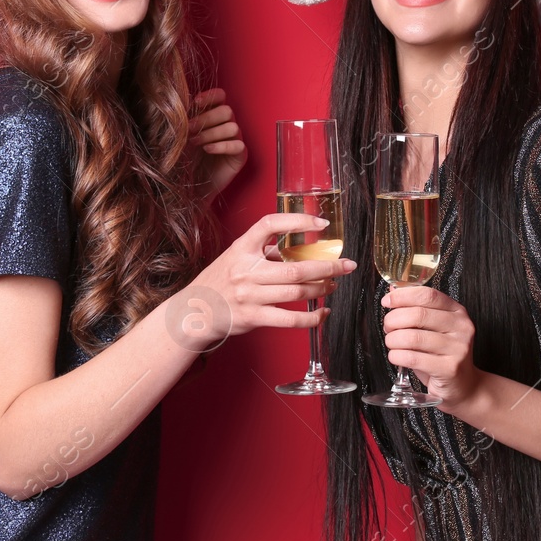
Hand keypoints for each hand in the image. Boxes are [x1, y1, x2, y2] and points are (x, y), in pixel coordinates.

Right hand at [173, 213, 355, 348]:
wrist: (193, 311)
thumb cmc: (220, 281)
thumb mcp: (236, 257)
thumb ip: (263, 252)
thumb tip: (301, 249)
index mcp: (241, 249)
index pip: (269, 225)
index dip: (297, 221)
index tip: (321, 223)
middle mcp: (245, 271)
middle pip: (296, 268)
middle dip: (327, 266)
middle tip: (347, 265)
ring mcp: (249, 295)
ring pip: (297, 292)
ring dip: (322, 288)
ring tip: (334, 285)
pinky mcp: (253, 317)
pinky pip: (290, 319)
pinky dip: (312, 317)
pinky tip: (323, 312)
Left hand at [188, 88, 245, 201]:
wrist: (188, 186)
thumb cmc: (183, 158)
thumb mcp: (181, 135)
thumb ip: (185, 118)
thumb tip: (183, 102)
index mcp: (213, 114)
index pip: (220, 96)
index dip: (210, 96)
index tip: (195, 103)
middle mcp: (226, 124)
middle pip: (227, 110)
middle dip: (207, 118)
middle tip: (189, 128)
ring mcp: (235, 140)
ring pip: (233, 127)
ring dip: (212, 133)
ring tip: (195, 142)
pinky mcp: (239, 156)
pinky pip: (238, 145)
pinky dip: (222, 146)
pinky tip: (207, 150)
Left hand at [381, 286, 480, 407]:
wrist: (464, 387)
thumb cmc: (443, 356)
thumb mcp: (433, 329)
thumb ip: (416, 309)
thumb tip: (393, 291)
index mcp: (457, 312)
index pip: (428, 295)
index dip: (403, 296)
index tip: (387, 301)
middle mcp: (461, 327)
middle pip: (418, 315)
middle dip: (394, 320)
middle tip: (388, 327)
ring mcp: (458, 348)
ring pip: (413, 337)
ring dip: (393, 340)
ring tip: (392, 343)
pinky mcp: (449, 368)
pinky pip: (413, 358)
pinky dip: (397, 356)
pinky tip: (396, 356)